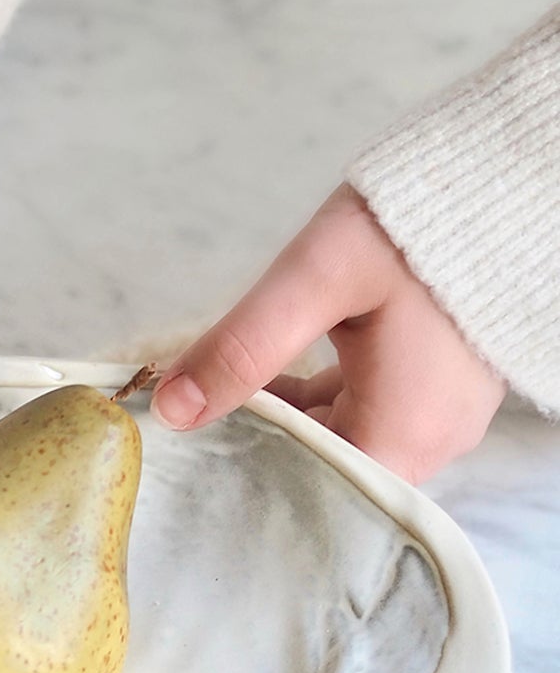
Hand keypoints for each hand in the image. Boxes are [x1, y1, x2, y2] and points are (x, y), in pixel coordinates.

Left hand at [150, 184, 505, 483]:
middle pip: (319, 471)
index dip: (241, 476)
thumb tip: (170, 410)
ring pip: (333, 441)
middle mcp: (427, 442)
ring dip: (276, 419)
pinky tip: (265, 375)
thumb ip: (243, 345)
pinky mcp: (428, 386)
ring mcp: (432, 415)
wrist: (503, 179)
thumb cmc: (419, 225)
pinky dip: (310, 400)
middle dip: (252, 444)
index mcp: (405, 436)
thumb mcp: (317, 279)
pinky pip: (357, 413)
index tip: (184, 454)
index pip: (306, 493)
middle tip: (185, 418)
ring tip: (214, 390)